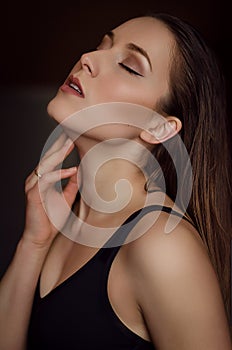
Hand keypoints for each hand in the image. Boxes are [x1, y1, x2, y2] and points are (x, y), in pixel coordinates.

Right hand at [23, 133, 77, 247]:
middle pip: (48, 156)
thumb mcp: (67, 197)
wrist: (41, 237)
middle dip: (60, 143)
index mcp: (44, 178)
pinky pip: (46, 181)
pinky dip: (58, 174)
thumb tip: (80, 170)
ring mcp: (34, 186)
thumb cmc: (52, 218)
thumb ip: (71, 183)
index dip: (62, 145)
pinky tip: (70, 170)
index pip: (53, 157)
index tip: (73, 134)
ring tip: (70, 143)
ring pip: (45, 165)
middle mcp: (37, 179)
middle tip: (71, 130)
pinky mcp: (33, 195)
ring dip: (58, 154)